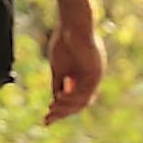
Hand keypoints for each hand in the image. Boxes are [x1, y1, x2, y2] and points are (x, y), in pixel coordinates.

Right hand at [43, 8, 105, 124]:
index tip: (46, 118)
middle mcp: (91, 79)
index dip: (61, 111)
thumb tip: (55, 100)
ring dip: (66, 108)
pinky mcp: (96, 73)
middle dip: (62, 113)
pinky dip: (71, 98)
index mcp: (83, 77)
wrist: (74, 23)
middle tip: (47, 119)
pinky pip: (85, 93)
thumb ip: (58, 83)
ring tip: (51, 108)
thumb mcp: (58, 67)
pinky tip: (59, 98)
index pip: (74, 100)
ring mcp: (95, 76)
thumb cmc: (65, 40)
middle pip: (78, 104)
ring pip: (82, 101)